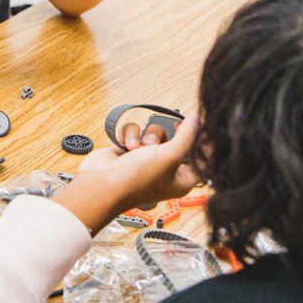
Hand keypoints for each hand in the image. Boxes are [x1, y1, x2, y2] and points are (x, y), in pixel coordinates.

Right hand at [54, 118, 199, 233]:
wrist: (101, 184)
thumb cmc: (136, 179)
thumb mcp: (169, 156)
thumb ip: (187, 136)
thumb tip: (199, 119)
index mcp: (181, 178)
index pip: (201, 157)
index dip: (202, 141)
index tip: (201, 122)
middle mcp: (166, 170)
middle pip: (176, 141)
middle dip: (166, 137)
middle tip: (165, 136)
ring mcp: (146, 160)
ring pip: (154, 133)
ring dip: (146, 136)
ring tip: (138, 148)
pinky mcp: (130, 151)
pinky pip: (136, 132)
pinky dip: (131, 136)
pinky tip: (125, 147)